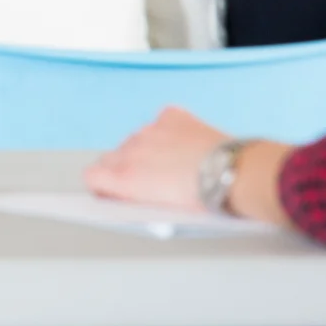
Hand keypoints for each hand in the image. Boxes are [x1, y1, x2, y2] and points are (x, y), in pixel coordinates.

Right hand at [84, 105, 228, 210]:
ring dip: (147, 150)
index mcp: (124, 177)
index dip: (103, 185)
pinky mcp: (171, 117)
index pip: (91, 175)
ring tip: (174, 163)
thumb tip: (124, 192)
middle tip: (148, 181)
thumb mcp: (159, 209)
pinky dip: (168, 130)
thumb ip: (133, 196)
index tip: (116, 191)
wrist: (234, 175)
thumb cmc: (203, 200)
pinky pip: (160, 121)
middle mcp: (130, 150)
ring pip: (135, 139)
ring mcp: (149, 130)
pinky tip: (184, 143)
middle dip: (123, 167)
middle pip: (110, 156)